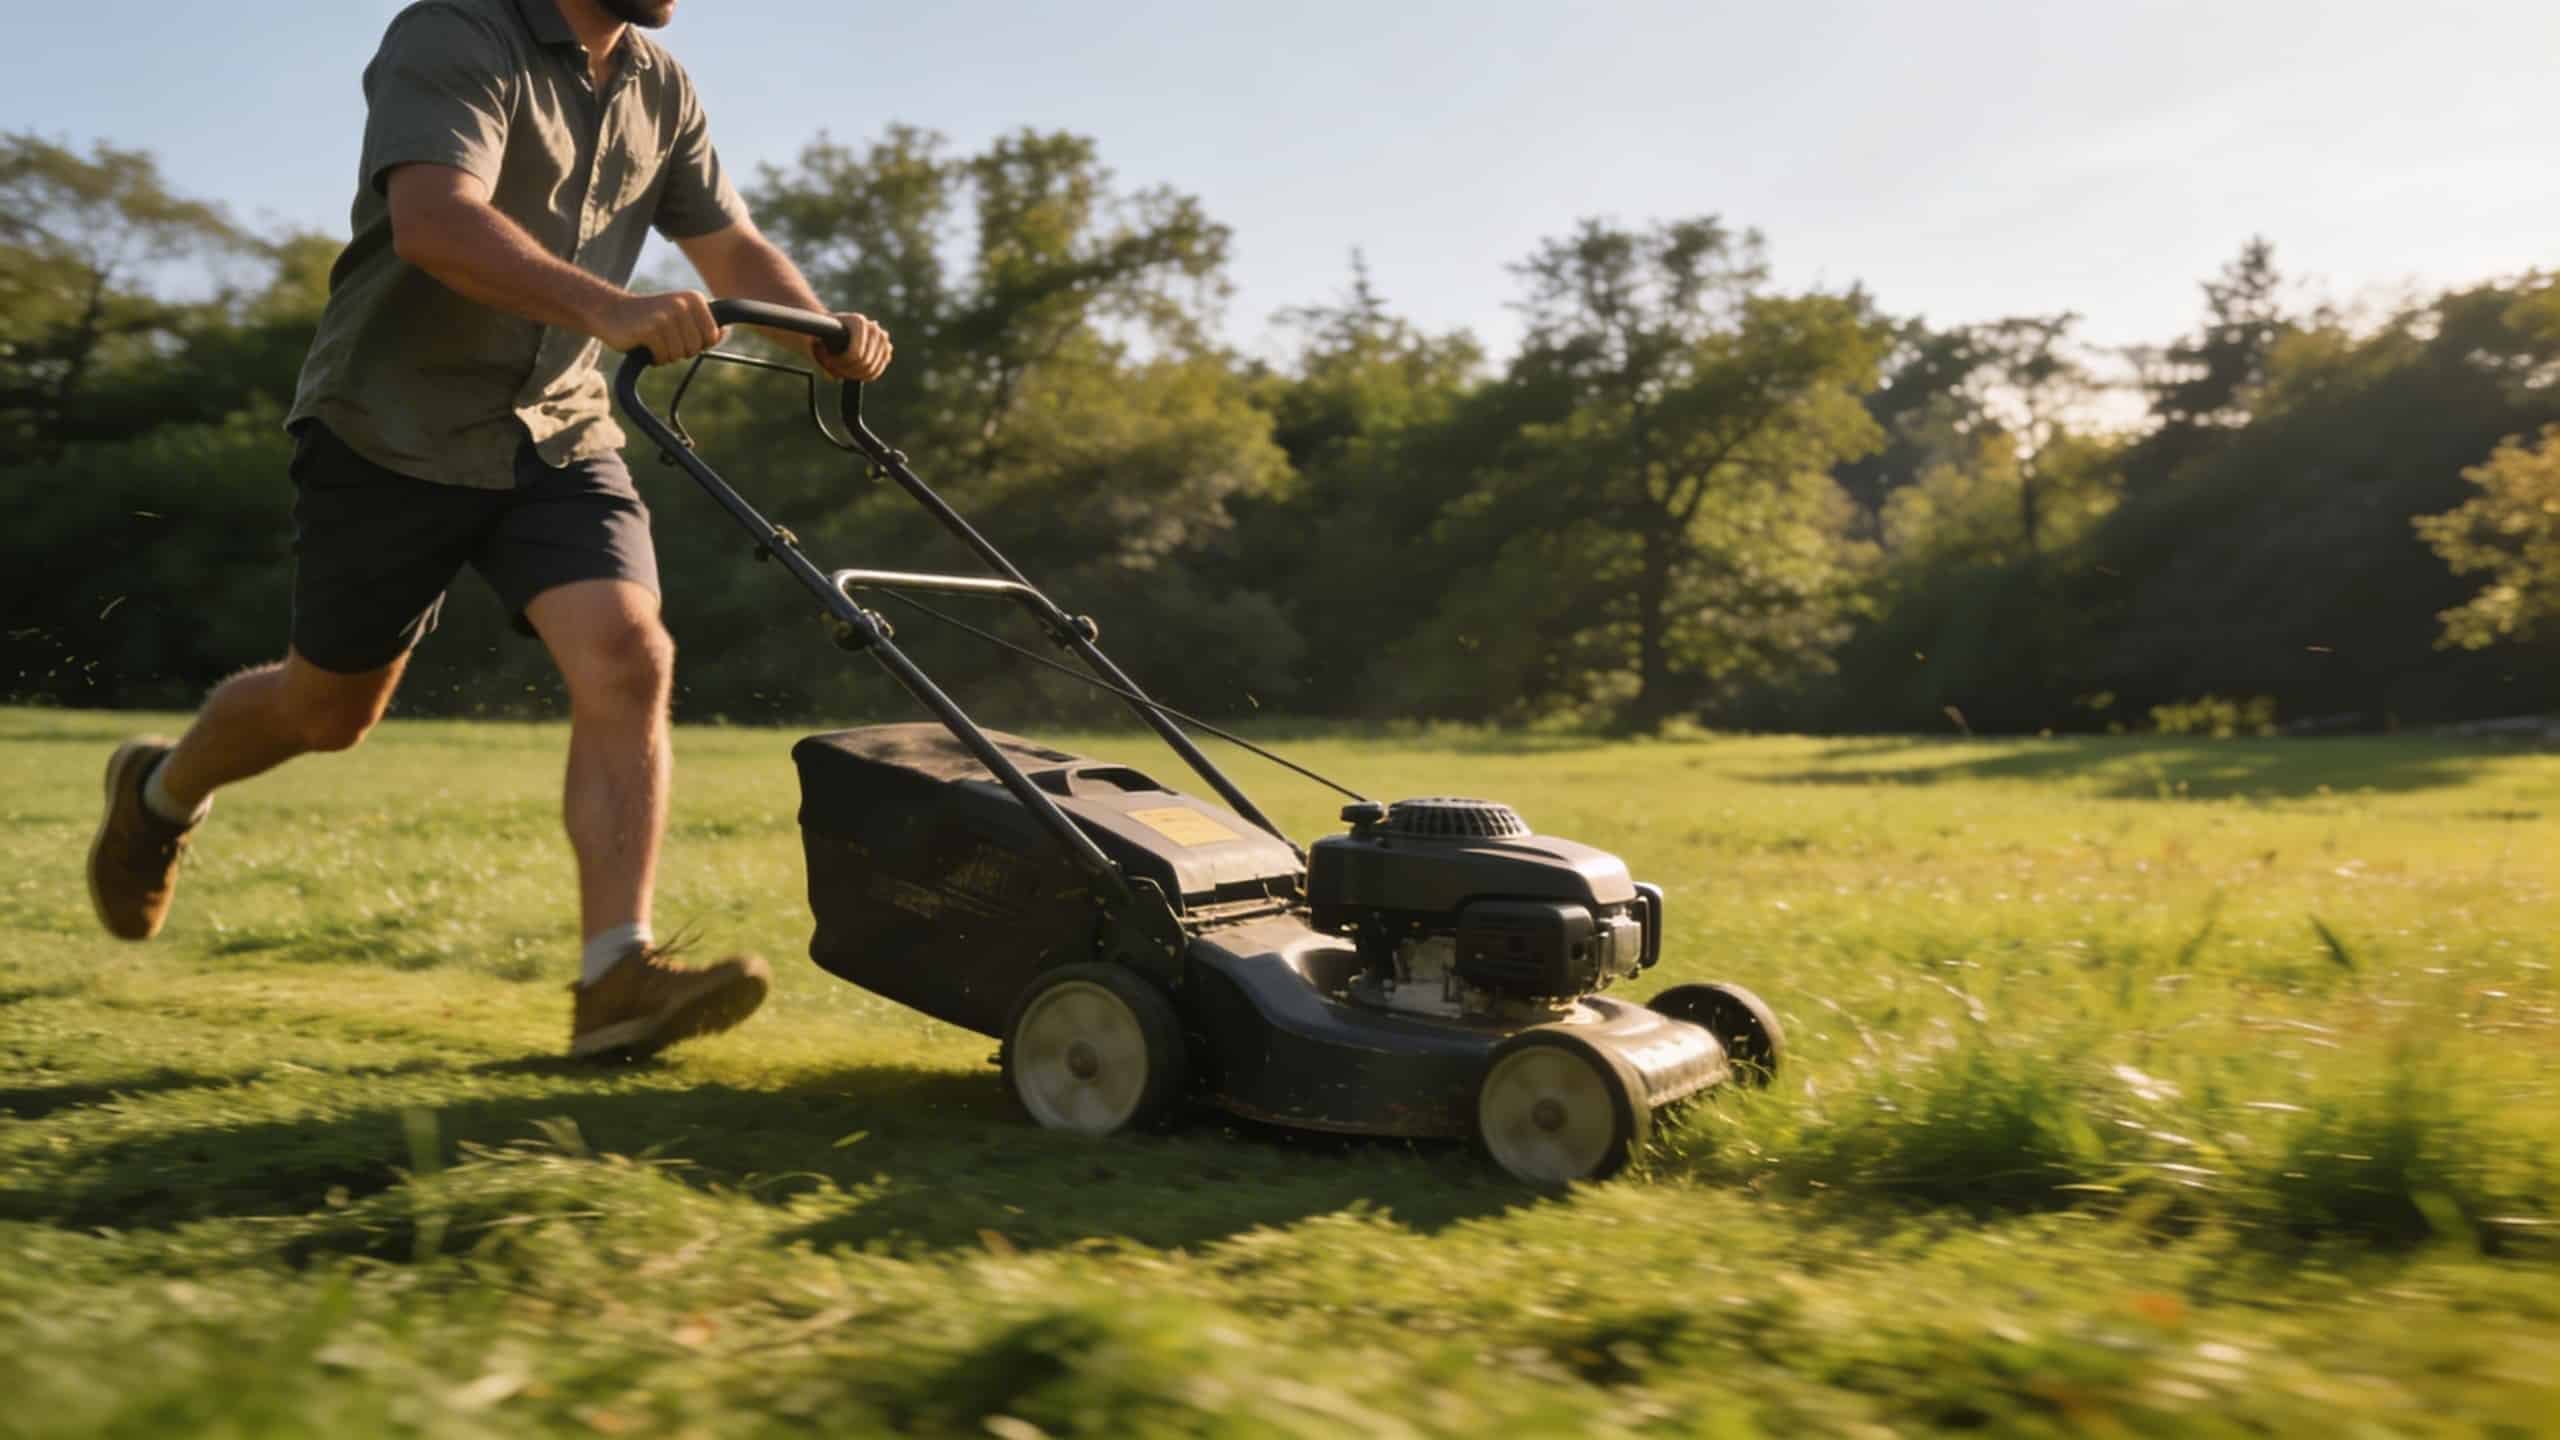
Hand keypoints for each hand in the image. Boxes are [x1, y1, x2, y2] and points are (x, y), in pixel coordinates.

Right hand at [592, 290, 723, 363]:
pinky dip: (654, 357)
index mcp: (694, 299)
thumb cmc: (650, 318)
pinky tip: (643, 344)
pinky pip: (663, 357)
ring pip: (679, 354)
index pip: (712, 337)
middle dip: (680, 350)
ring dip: (665, 354)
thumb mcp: (680, 315)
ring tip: (652, 339)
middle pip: (696, 348)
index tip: (679, 334)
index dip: (696, 344)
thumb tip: (726, 332)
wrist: (610, 311)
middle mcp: (682, 304)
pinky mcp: (650, 329)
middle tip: (662, 337)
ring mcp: (665, 315)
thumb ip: (704, 324)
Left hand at [810, 311, 892, 382]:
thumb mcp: (819, 341)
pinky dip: (865, 376)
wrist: (837, 326)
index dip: (840, 364)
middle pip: (865, 363)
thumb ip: (822, 358)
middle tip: (833, 369)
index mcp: (859, 322)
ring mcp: (883, 338)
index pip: (855, 354)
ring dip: (855, 375)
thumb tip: (834, 378)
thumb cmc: (825, 333)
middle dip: (847, 370)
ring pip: (872, 369)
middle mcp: (874, 328)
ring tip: (841, 371)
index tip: (828, 363)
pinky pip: (877, 370)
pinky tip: (853, 373)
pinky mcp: (886, 348)